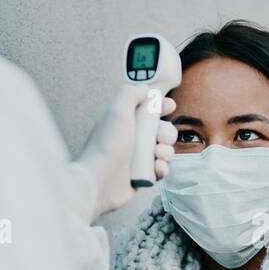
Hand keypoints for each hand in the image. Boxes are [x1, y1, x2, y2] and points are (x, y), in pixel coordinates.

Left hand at [70, 83, 177, 220]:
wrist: (99, 181)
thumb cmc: (107, 146)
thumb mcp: (117, 111)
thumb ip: (130, 93)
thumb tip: (144, 89)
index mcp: (126, 121)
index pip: (147, 109)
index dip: (160, 106)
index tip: (169, 105)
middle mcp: (132, 138)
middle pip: (161, 130)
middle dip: (167, 133)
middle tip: (161, 138)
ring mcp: (138, 158)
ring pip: (164, 150)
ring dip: (167, 151)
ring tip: (157, 155)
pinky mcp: (142, 175)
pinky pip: (161, 169)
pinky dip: (162, 168)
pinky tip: (156, 168)